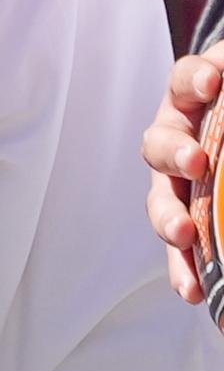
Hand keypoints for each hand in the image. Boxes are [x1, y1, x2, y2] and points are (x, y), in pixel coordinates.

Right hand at [140, 53, 223, 282]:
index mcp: (194, 98)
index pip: (186, 80)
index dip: (194, 81)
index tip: (211, 85)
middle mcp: (177, 138)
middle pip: (160, 143)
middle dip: (174, 153)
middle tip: (196, 161)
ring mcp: (178, 182)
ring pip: (161, 199)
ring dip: (169, 217)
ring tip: (182, 233)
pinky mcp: (188, 218)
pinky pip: (181, 248)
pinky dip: (184, 267)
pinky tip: (193, 290)